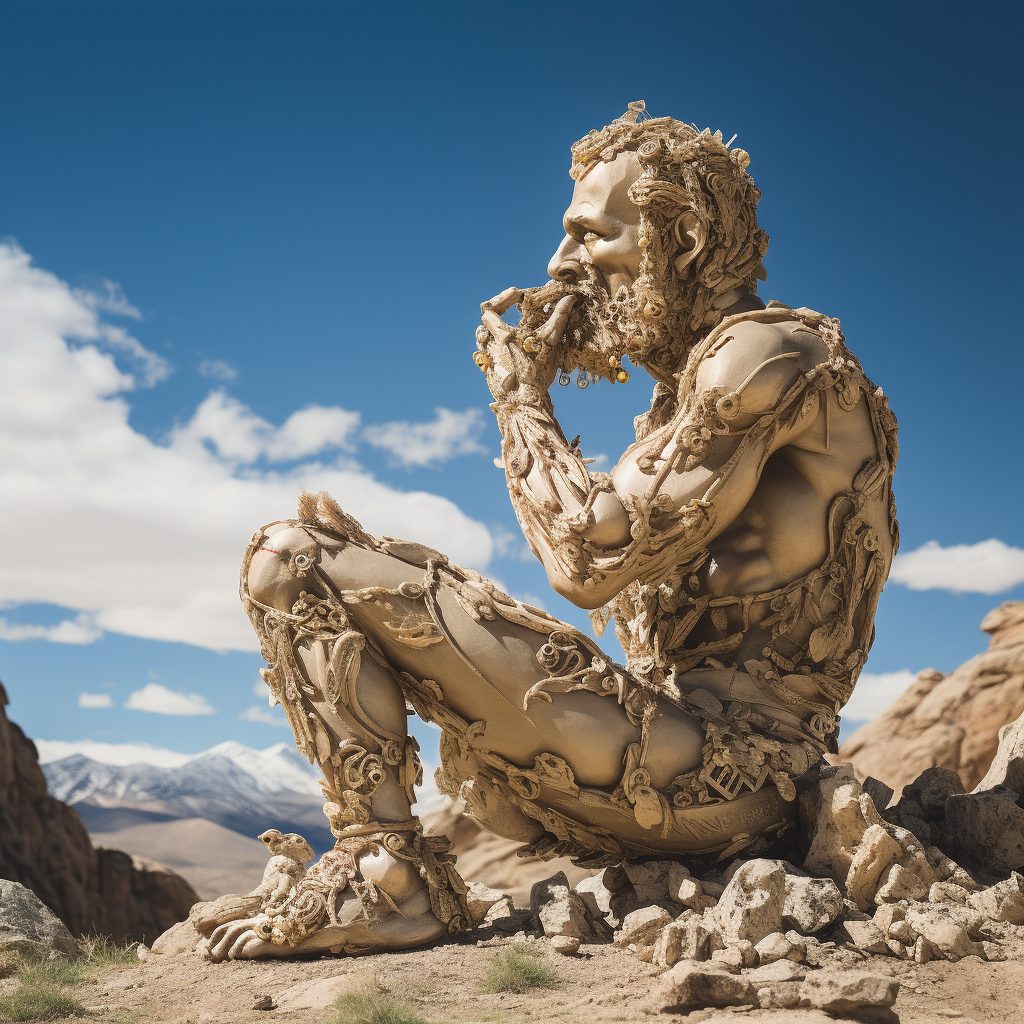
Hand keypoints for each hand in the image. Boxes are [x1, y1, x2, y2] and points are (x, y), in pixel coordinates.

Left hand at [204, 918, 278, 960]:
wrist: (302, 941)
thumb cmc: (281, 944)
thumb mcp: (261, 943)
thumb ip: (246, 945)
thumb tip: (229, 954)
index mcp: (253, 922)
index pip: (229, 925)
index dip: (216, 935)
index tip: (207, 947)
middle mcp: (255, 922)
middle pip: (230, 926)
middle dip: (216, 939)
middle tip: (209, 954)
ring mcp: (261, 926)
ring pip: (236, 929)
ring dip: (223, 944)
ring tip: (217, 957)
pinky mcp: (265, 934)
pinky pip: (247, 936)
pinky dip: (237, 946)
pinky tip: (233, 956)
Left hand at [474, 287, 574, 401]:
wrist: (522, 404)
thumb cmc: (534, 371)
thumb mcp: (549, 341)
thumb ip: (558, 317)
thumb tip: (569, 298)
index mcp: (498, 334)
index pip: (489, 308)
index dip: (503, 298)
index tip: (519, 295)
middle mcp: (488, 346)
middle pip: (485, 322)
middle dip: (500, 312)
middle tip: (516, 309)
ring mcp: (487, 360)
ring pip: (485, 338)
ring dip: (497, 329)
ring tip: (513, 327)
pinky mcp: (490, 372)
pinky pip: (489, 353)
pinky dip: (499, 345)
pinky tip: (513, 348)